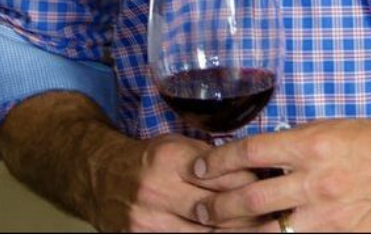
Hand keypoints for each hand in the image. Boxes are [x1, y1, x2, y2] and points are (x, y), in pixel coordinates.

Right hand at [88, 131, 258, 232]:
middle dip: (244, 214)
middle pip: (213, 209)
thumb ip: (208, 158)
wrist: (101, 176)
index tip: (267, 185)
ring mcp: (148, 220)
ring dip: (230, 232)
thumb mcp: (175, 145)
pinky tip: (225, 233)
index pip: (219, 176)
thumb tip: (248, 169)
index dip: (247, 183)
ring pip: (201, 234)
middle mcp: (156, 190)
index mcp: (168, 159)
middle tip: (270, 214)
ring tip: (255, 229)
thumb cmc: (146, 158)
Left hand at [192, 118, 370, 232]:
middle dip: (218, 207)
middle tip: (199, 209)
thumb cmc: (367, 141)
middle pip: (251, 199)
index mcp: (310, 144)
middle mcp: (315, 180)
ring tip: (218, 232)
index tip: (199, 168)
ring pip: (268, 232)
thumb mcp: (325, 129)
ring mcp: (327, 215)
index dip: (218, 162)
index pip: (250, 152)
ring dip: (238, 233)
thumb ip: (290, 145)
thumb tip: (253, 157)